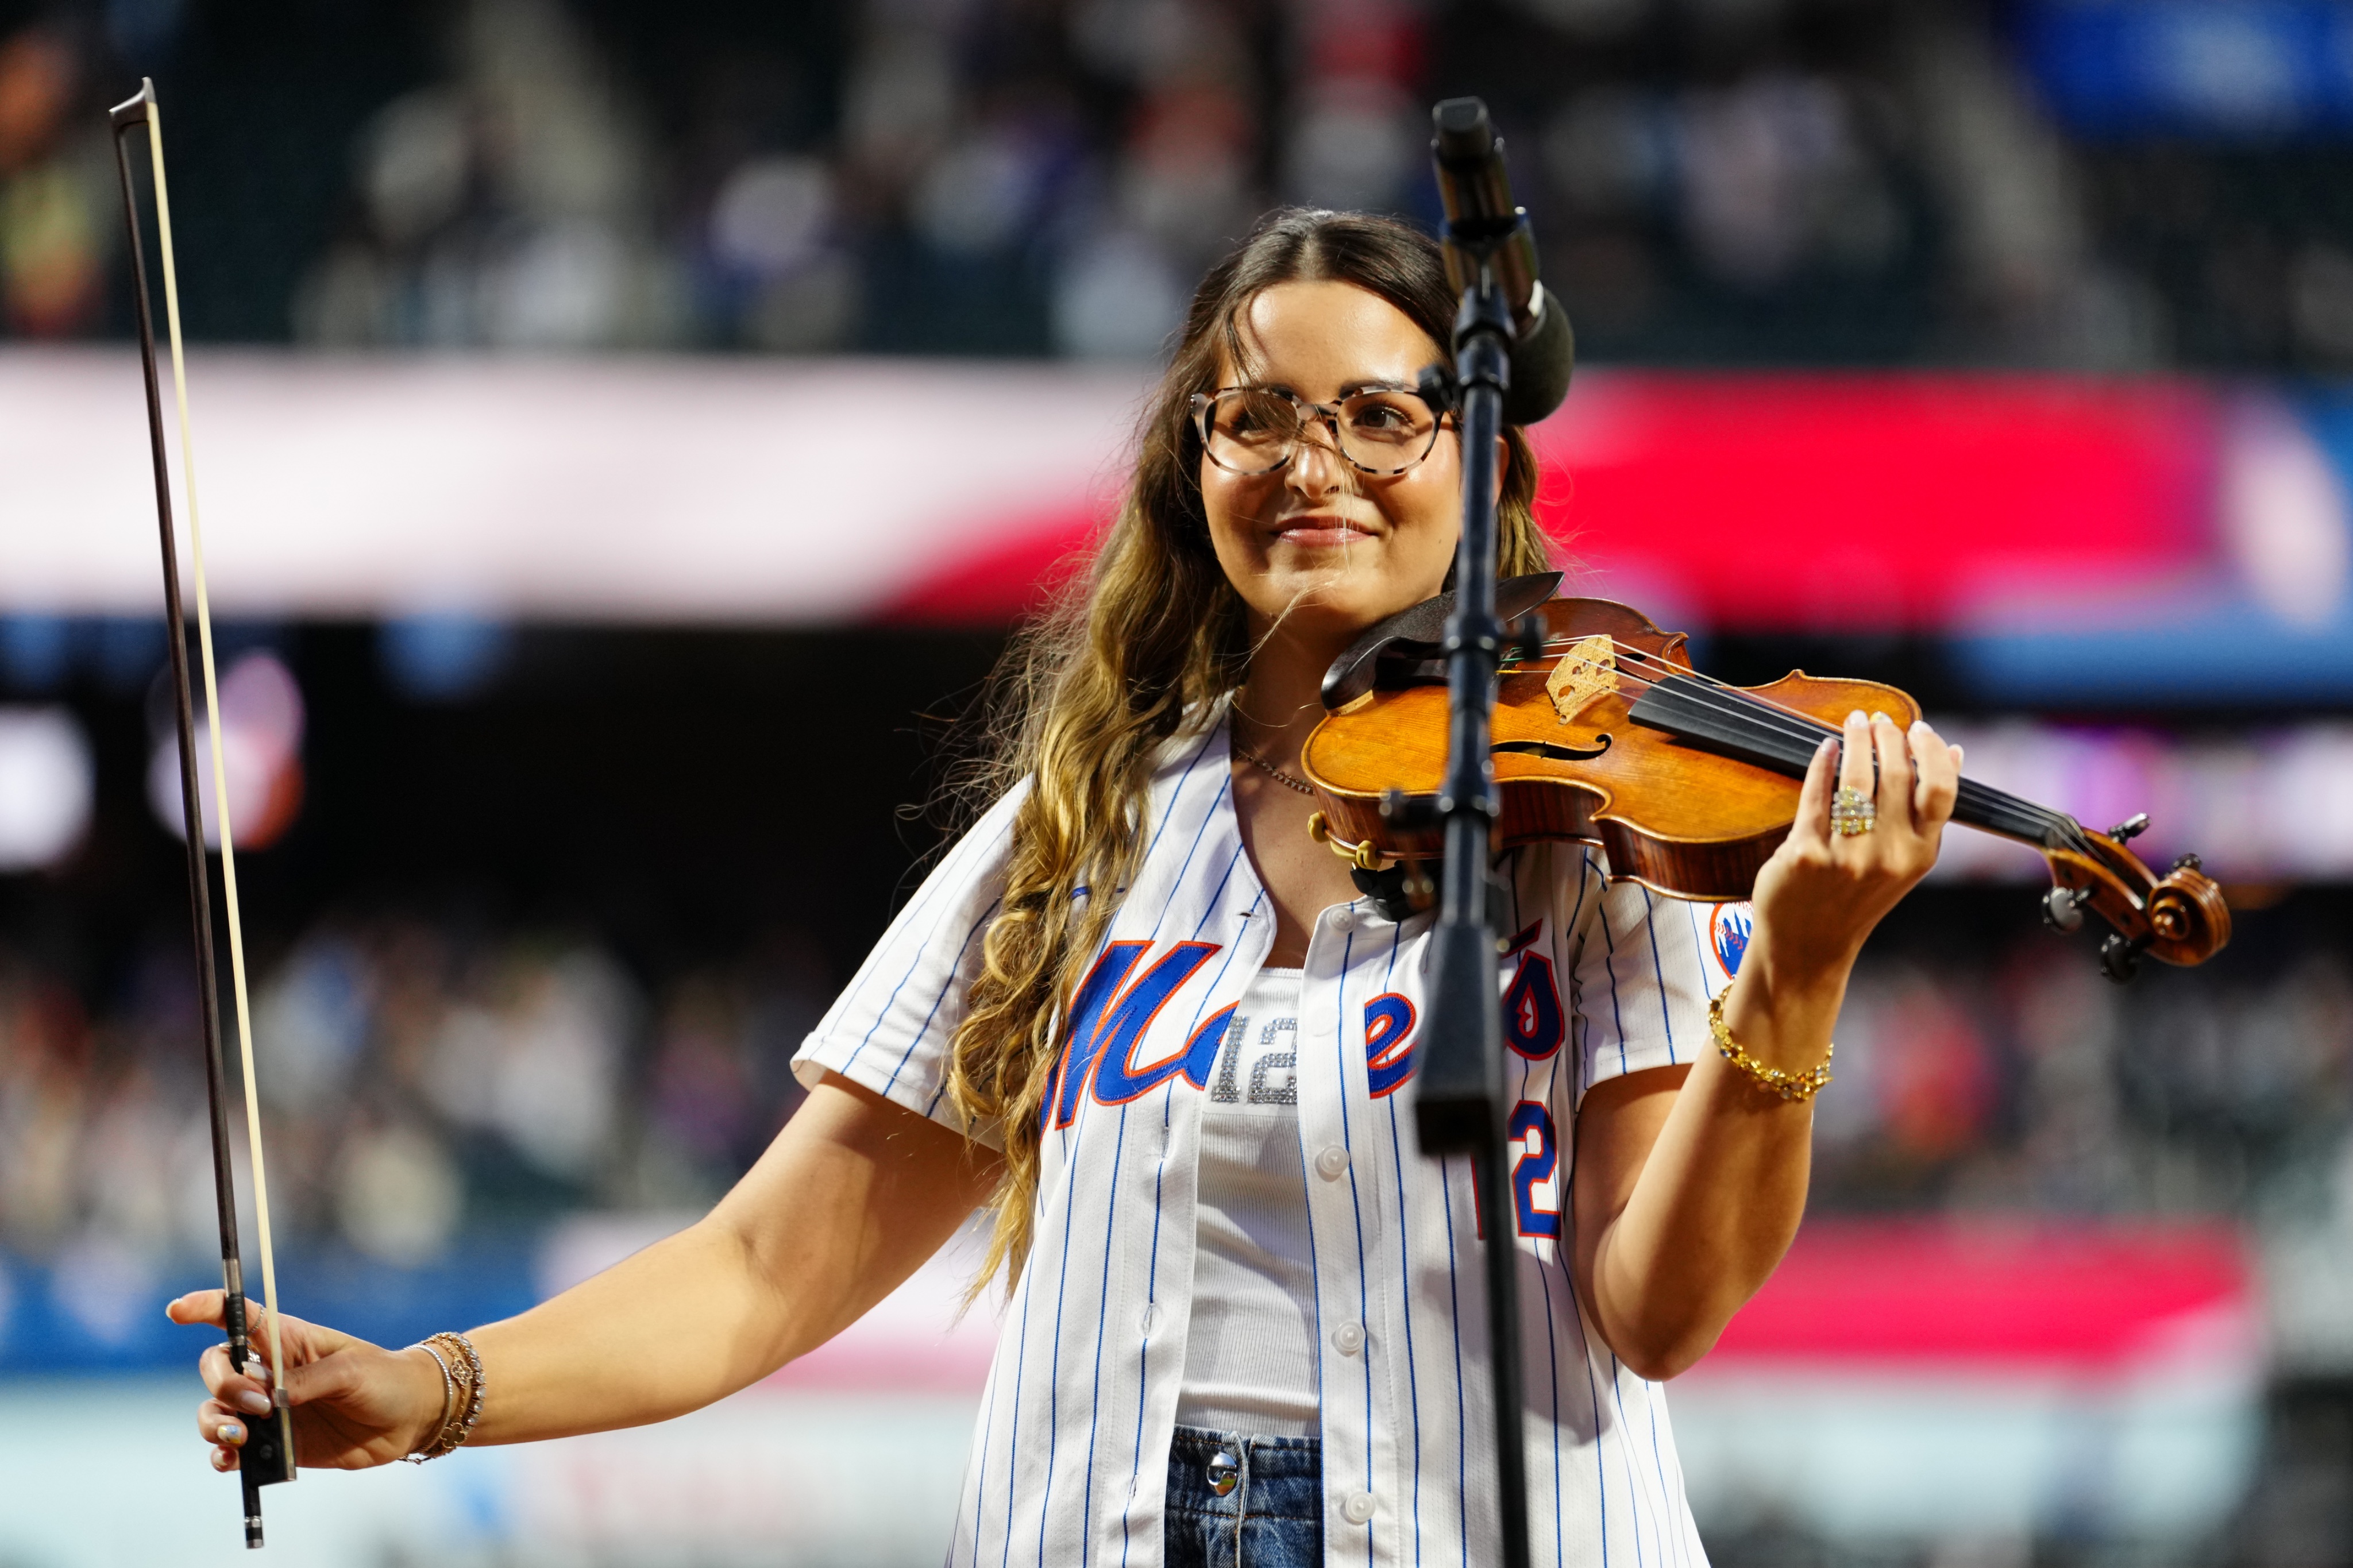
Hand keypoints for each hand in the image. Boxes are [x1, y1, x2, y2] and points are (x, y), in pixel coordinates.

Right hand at [167, 1290, 447, 1472]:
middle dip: (221, 1385)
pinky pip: (231, 1451)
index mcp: (287, 1341)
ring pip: (215, 1412)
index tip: (177, 1310)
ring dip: (215, 1424)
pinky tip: (231, 1461)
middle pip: (216, 1369)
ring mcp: (268, 1410)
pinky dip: (223, 1456)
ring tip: (240, 1438)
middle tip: (256, 1405)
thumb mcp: (351, 1371)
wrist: (409, 1418)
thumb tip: (266, 1402)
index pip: (238, 1316)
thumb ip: (306, 1383)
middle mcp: (269, 1373)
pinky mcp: (273, 1444)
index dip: (204, 1307)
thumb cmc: (384, 1379)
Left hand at [1746, 710, 1961, 988]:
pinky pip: (1815, 796)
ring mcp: (1847, 858)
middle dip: (1887, 737)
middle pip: (1896, 776)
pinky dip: (1821, 763)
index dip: (1931, 750)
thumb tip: (1955, 751)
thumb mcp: (1904, 860)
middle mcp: (1889, 857)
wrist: (1808, 947)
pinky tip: (1823, 748)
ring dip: (1854, 741)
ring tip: (1852, 723)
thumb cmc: (1855, 896)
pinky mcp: (1805, 856)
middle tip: (1876, 720)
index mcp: (1921, 854)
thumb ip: (1926, 811)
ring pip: (1856, 780)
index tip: (1918, 728)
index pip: (1941, 789)